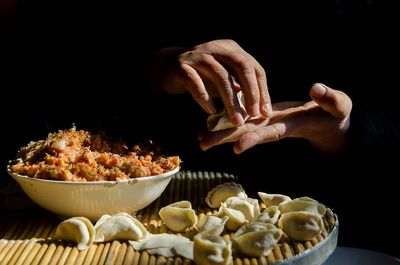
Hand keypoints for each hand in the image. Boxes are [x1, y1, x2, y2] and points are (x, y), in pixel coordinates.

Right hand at [149, 39, 271, 125]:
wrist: (166, 67)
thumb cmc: (200, 76)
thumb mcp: (222, 80)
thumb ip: (239, 89)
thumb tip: (259, 108)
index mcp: (231, 49)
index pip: (254, 68)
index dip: (262, 90)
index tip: (265, 112)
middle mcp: (217, 48)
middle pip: (242, 67)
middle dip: (251, 93)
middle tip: (254, 114)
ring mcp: (198, 55)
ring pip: (221, 76)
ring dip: (231, 101)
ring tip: (236, 120)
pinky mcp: (181, 66)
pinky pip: (196, 83)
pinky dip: (205, 98)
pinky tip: (212, 111)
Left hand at [199, 83, 351, 153]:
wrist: (327, 122)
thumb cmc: (335, 115)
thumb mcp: (339, 106)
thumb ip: (330, 99)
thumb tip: (316, 88)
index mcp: (291, 124)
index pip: (271, 132)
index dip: (255, 139)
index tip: (237, 146)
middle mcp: (274, 125)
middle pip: (248, 133)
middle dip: (226, 139)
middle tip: (202, 144)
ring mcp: (268, 122)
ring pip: (242, 128)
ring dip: (221, 134)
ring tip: (200, 138)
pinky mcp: (265, 117)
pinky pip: (244, 120)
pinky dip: (228, 122)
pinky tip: (211, 123)